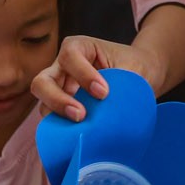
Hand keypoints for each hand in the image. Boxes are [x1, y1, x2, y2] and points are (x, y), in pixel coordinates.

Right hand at [31, 36, 155, 120]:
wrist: (142, 75)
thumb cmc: (136, 66)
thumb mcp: (132, 69)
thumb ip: (120, 85)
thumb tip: (108, 114)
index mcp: (79, 47)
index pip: (69, 56)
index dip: (82, 74)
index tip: (104, 92)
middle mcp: (63, 67)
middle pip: (43, 82)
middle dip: (57, 100)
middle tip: (81, 115)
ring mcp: (60, 89)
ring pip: (43, 104)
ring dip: (58, 118)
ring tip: (79, 128)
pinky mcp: (63, 108)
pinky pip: (53, 120)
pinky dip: (61, 129)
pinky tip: (76, 136)